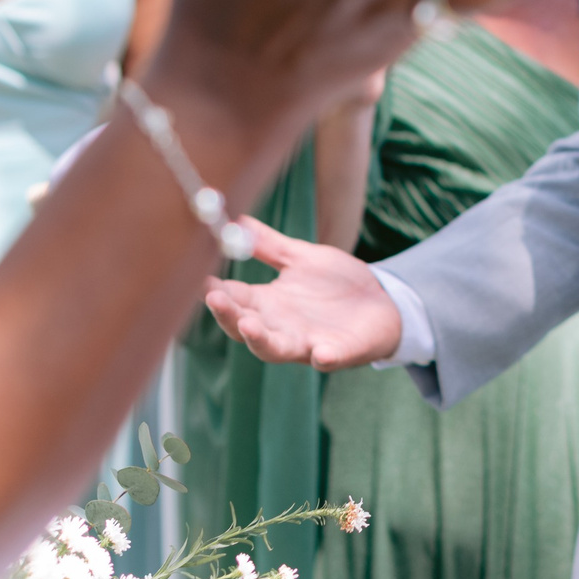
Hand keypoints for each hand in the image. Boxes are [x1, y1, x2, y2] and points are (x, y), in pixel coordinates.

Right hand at [205, 219, 402, 369]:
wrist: (383, 301)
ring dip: (261, 340)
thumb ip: (269, 245)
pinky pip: (329, 359)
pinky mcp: (339, 351)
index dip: (214, 290)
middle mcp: (281, 327)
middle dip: (228, 315)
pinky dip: (324, 357)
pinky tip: (321, 352)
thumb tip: (236, 219)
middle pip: (245, 328)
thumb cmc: (337, 283)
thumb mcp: (301, 258)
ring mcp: (308, 342)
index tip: (195, 277)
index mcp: (269, 304)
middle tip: (214, 298)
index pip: (233, 299)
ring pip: (276, 349)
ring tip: (248, 326)